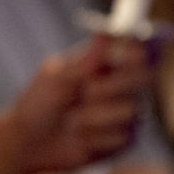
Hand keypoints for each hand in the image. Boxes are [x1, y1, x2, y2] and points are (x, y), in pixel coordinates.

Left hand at [10, 34, 151, 173]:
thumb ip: (86, 60)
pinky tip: (79, 138)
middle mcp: (122, 85)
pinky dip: (96, 137)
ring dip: (96, 114)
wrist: (29, 144)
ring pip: (130, 109)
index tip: (132, 50)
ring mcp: (126, 112)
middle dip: (114, 84)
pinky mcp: (126, 139)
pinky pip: (123, 135)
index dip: (141, 48)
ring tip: (72, 119)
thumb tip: (105, 30)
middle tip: (86, 89)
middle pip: (144, 76)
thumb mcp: (57, 78)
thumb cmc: (38, 104)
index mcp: (105, 63)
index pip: (137, 50)